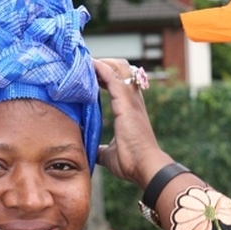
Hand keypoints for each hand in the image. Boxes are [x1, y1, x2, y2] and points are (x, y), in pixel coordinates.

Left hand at [93, 59, 172, 186]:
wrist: (146, 166)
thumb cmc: (132, 162)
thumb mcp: (110, 154)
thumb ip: (102, 149)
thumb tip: (90, 151)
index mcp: (131, 109)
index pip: (120, 82)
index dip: (106, 74)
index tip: (91, 74)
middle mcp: (133, 100)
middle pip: (122, 68)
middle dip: (104, 63)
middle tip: (86, 68)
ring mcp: (131, 100)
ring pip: (119, 68)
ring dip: (102, 63)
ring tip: (85, 64)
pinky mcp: (126, 103)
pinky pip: (113, 78)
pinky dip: (101, 69)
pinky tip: (89, 65)